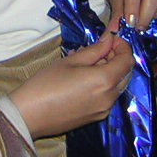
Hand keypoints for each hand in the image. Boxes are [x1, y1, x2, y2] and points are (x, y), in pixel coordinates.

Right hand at [9, 38, 134, 138]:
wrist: (28, 115)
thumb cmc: (46, 84)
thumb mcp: (71, 61)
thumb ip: (95, 50)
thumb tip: (109, 39)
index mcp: (105, 80)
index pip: (128, 60)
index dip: (123, 46)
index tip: (111, 39)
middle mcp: (110, 97)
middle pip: (125, 74)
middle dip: (117, 59)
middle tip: (99, 49)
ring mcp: (104, 110)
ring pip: (117, 86)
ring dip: (109, 72)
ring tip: (86, 63)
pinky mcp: (96, 117)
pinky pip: (107, 97)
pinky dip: (103, 85)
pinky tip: (84, 78)